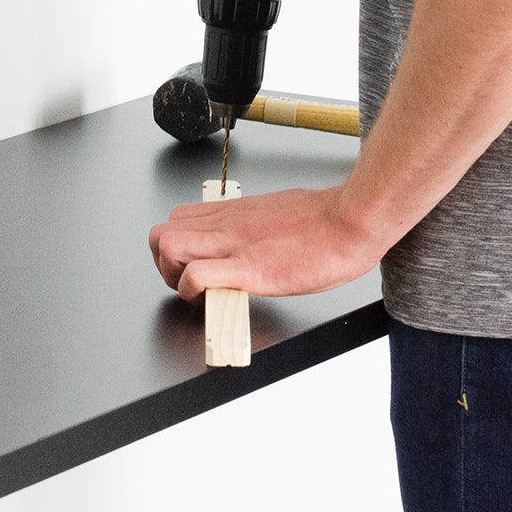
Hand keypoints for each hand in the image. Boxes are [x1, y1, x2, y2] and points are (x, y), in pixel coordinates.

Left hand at [148, 185, 381, 299]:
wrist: (351, 221)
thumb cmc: (325, 220)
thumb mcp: (277, 212)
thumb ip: (254, 225)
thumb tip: (248, 238)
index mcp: (234, 212)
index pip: (177, 219)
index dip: (175, 247)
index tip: (193, 266)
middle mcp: (226, 224)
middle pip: (161, 234)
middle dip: (165, 264)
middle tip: (189, 283)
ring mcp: (234, 244)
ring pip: (168, 248)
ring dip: (173, 277)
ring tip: (200, 293)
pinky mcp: (248, 267)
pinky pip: (197, 275)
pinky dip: (193, 291)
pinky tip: (211, 299)